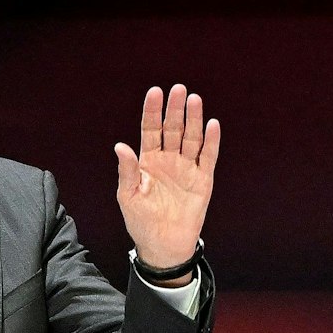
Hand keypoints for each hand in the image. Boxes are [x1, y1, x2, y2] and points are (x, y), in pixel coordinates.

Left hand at [114, 84, 220, 283]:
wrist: (163, 243)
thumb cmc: (140, 220)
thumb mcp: (127, 196)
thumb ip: (127, 171)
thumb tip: (120, 146)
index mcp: (147, 161)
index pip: (150, 130)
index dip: (152, 112)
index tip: (155, 92)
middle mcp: (168, 160)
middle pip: (172, 129)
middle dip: (174, 109)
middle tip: (178, 89)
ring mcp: (186, 168)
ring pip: (191, 138)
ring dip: (193, 119)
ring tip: (194, 99)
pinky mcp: (203, 179)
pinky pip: (208, 157)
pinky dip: (211, 141)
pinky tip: (212, 125)